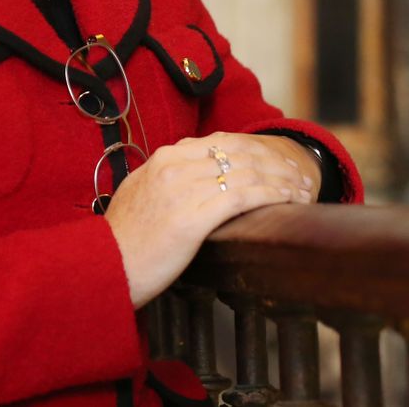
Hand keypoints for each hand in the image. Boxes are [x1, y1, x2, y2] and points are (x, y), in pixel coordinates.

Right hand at [104, 132, 314, 307]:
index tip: (278, 160)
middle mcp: (175, 167)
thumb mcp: (141, 193)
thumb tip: (191, 173)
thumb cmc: (126, 238)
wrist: (106, 266)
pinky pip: (243, 197)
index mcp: (164, 158)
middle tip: (300, 174)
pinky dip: (272, 195)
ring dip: (281, 179)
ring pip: (247, 173)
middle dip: (276, 162)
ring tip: (303, 189)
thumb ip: (165, 178)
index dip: (257, 149)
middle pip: (239, 153)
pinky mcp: (193, 218)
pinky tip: (288, 200)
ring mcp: (184, 190)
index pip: (222, 142)